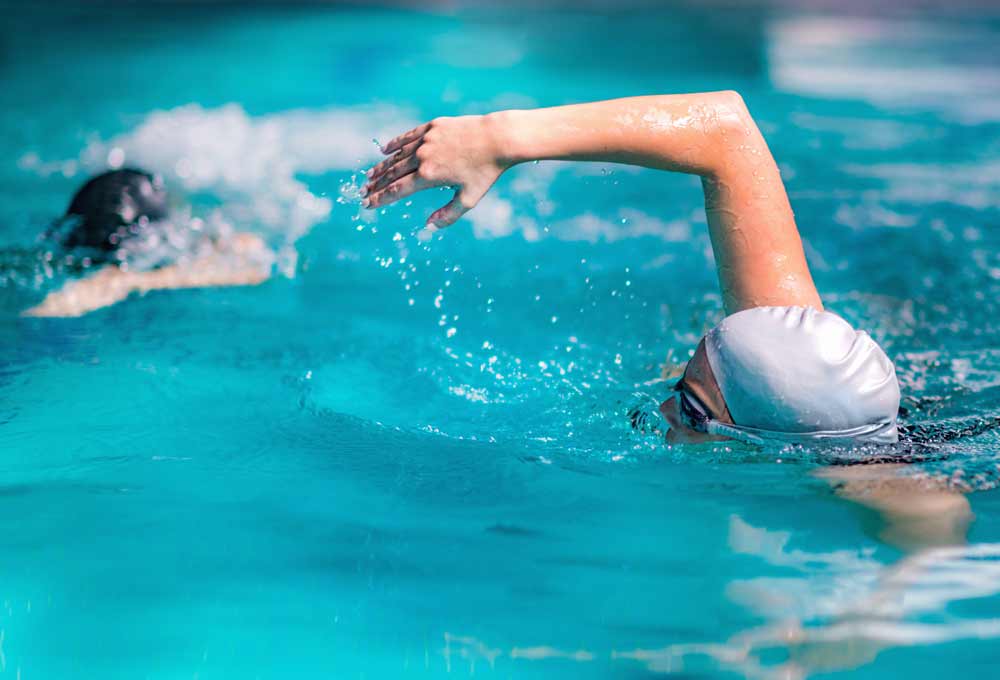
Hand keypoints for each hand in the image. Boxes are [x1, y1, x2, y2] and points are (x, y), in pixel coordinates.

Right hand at [362, 114, 509, 231]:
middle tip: (363, 192)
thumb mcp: (469, 199)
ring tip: (370, 175)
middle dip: (376, 184)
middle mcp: (423, 157)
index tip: (367, 204)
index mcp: (429, 176)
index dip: (380, 198)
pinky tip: (385, 150)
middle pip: (393, 173)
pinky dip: (395, 144)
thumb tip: (428, 226)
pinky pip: (408, 137)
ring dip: (382, 166)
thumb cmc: (486, 172)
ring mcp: (427, 140)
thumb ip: (448, 215)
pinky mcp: (432, 127)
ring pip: (398, 155)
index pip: (397, 190)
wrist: (498, 138)